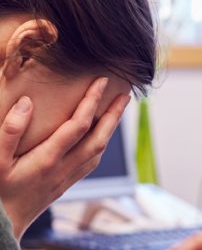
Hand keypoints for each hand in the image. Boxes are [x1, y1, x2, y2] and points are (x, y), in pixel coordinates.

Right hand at [0, 77, 130, 240]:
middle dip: (114, 115)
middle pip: (99, 138)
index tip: (102, 82)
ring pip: (98, 151)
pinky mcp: (65, 184)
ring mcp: (67, 178)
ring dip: (111, 130)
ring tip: (117, 112)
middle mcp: (63, 168)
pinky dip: (101, 145)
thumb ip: (9, 131)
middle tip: (125, 97)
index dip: (92, 101)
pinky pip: (92, 162)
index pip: (79, 125)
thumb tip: (27, 104)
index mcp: (48, 159)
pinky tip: (101, 137)